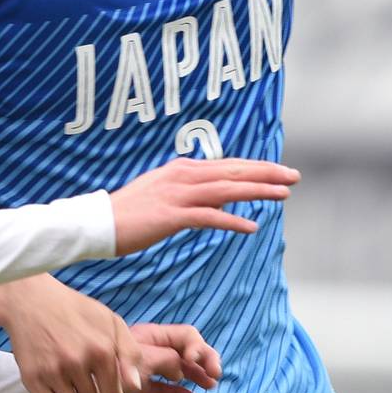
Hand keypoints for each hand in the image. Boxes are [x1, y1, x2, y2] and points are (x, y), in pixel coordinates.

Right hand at [109, 158, 297, 254]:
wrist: (97, 223)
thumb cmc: (130, 214)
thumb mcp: (165, 196)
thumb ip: (193, 193)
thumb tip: (221, 200)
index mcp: (182, 169)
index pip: (228, 165)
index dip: (256, 167)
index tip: (280, 171)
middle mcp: (182, 176)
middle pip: (233, 172)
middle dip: (266, 173)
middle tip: (294, 176)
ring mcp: (176, 194)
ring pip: (226, 190)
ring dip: (257, 191)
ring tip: (284, 194)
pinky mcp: (170, 215)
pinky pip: (208, 217)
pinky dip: (231, 221)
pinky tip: (251, 227)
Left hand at [124, 323, 220, 392]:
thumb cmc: (112, 372)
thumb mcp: (144, 360)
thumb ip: (169, 360)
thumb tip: (181, 371)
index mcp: (150, 335)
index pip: (186, 335)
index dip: (199, 348)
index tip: (199, 364)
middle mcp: (150, 349)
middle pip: (186, 351)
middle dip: (204, 360)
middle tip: (216, 374)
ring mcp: (145, 370)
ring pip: (178, 370)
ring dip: (196, 375)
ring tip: (211, 386)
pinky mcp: (139, 390)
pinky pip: (165, 389)